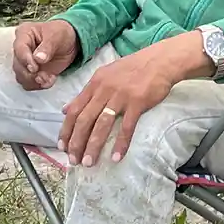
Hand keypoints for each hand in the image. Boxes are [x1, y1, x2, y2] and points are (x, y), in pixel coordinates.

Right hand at [13, 20, 77, 90]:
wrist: (69, 42)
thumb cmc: (61, 33)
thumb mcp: (57, 35)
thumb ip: (48, 46)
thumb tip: (38, 58)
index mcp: (24, 34)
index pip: (19, 49)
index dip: (25, 60)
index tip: (35, 68)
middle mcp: (20, 49)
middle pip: (18, 66)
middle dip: (30, 74)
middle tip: (44, 76)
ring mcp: (24, 63)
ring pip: (21, 77)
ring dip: (34, 81)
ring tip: (48, 78)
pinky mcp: (30, 73)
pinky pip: (29, 84)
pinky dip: (38, 85)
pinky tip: (50, 80)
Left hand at [58, 36, 201, 166]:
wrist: (161, 60)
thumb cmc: (134, 68)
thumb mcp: (105, 75)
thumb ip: (86, 93)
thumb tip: (65, 110)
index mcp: (95, 83)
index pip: (74, 110)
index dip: (66, 130)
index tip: (62, 147)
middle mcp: (104, 89)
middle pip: (85, 120)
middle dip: (77, 143)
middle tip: (74, 160)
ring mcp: (121, 95)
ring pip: (102, 125)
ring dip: (93, 146)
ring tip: (89, 162)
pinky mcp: (137, 102)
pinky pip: (126, 126)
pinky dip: (121, 143)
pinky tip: (116, 156)